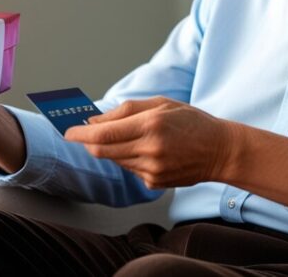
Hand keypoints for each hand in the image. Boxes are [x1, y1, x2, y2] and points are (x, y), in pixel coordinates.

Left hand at [64, 97, 238, 189]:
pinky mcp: (154, 183)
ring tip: (132, 137)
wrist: (220, 151)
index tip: (68, 131)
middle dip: (88, 142)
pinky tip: (149, 151)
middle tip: (82, 134)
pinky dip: (130, 159)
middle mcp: (149, 150)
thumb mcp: (160, 104)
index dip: (80, 134)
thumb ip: (125, 111)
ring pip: (115, 160)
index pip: (103, 134)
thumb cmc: (191, 121)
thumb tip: (94, 121)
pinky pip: (130, 170)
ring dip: (112, 149)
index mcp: (150, 125)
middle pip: (102, 151)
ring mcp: (152, 170)